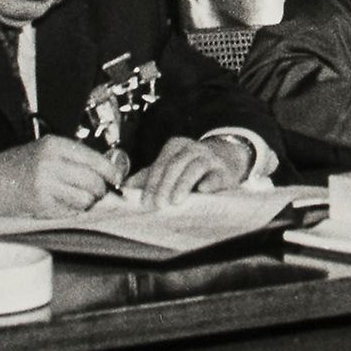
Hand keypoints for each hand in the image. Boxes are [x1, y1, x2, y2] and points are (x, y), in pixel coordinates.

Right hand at [0, 136, 126, 217]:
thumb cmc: (17, 165)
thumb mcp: (44, 150)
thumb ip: (72, 157)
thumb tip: (105, 170)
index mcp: (54, 145)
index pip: (95, 160)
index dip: (111, 172)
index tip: (117, 179)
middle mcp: (51, 163)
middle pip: (94, 181)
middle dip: (101, 190)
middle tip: (98, 193)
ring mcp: (45, 185)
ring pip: (85, 199)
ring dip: (87, 202)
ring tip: (76, 198)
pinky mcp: (40, 204)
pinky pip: (70, 211)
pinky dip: (72, 210)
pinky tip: (62, 204)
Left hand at [127, 135, 254, 207]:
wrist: (225, 160)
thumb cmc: (191, 168)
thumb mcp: (170, 168)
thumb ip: (149, 176)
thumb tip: (125, 186)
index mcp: (175, 146)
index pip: (160, 164)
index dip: (152, 184)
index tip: (146, 202)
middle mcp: (192, 148)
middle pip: (176, 165)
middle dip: (165, 185)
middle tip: (159, 205)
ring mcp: (209, 158)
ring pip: (195, 167)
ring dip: (184, 184)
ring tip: (176, 201)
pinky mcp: (224, 171)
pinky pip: (217, 175)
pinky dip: (210, 182)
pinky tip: (203, 190)